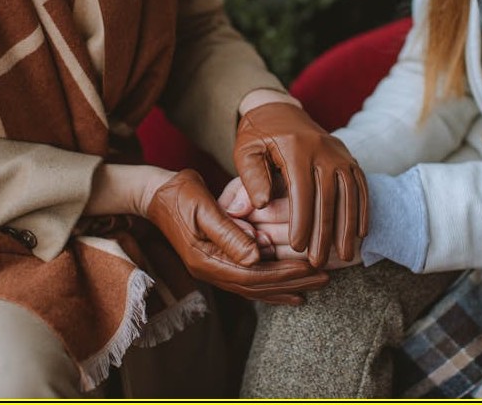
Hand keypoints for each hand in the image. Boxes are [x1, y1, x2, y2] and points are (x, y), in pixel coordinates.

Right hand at [146, 170, 328, 304]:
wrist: (155, 193)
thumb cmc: (179, 193)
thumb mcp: (203, 207)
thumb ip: (229, 232)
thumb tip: (256, 255)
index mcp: (206, 259)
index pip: (252, 275)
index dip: (284, 274)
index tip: (312, 267)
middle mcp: (210, 271)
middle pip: (257, 286)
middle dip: (293, 282)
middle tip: (326, 277)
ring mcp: (213, 269)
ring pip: (255, 287)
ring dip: (286, 286)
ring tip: (315, 284)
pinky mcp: (217, 262)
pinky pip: (249, 279)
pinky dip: (271, 284)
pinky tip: (291, 286)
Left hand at [233, 101, 368, 267]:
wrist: (280, 108)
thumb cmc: (258, 134)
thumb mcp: (245, 150)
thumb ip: (250, 177)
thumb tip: (260, 205)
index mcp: (296, 148)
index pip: (301, 191)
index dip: (301, 222)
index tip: (297, 248)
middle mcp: (324, 150)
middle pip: (328, 197)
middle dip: (325, 233)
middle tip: (318, 261)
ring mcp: (340, 154)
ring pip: (349, 194)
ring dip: (348, 227)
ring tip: (344, 255)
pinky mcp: (348, 157)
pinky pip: (360, 186)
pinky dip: (362, 210)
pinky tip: (360, 233)